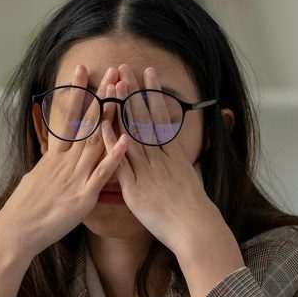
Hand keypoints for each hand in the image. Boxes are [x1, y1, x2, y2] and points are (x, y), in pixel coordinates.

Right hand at [0, 64, 128, 260]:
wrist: (16, 232)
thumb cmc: (24, 210)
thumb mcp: (35, 179)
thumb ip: (49, 165)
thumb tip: (51, 156)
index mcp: (54, 157)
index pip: (67, 116)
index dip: (75, 92)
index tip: (82, 69)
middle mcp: (65, 162)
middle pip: (86, 122)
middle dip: (100, 95)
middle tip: (111, 70)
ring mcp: (75, 177)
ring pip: (96, 141)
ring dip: (111, 116)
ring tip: (122, 93)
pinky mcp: (83, 196)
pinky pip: (102, 173)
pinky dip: (114, 156)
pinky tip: (126, 139)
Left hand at [102, 64, 243, 296]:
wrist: (195, 229)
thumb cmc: (193, 209)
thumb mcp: (190, 178)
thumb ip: (180, 163)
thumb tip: (178, 153)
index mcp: (173, 154)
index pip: (161, 117)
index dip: (153, 94)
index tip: (148, 73)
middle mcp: (160, 157)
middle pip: (145, 118)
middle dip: (134, 92)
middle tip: (125, 67)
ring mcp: (147, 170)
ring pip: (132, 133)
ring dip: (122, 108)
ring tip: (114, 85)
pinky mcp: (135, 187)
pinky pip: (121, 161)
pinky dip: (112, 143)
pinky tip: (103, 125)